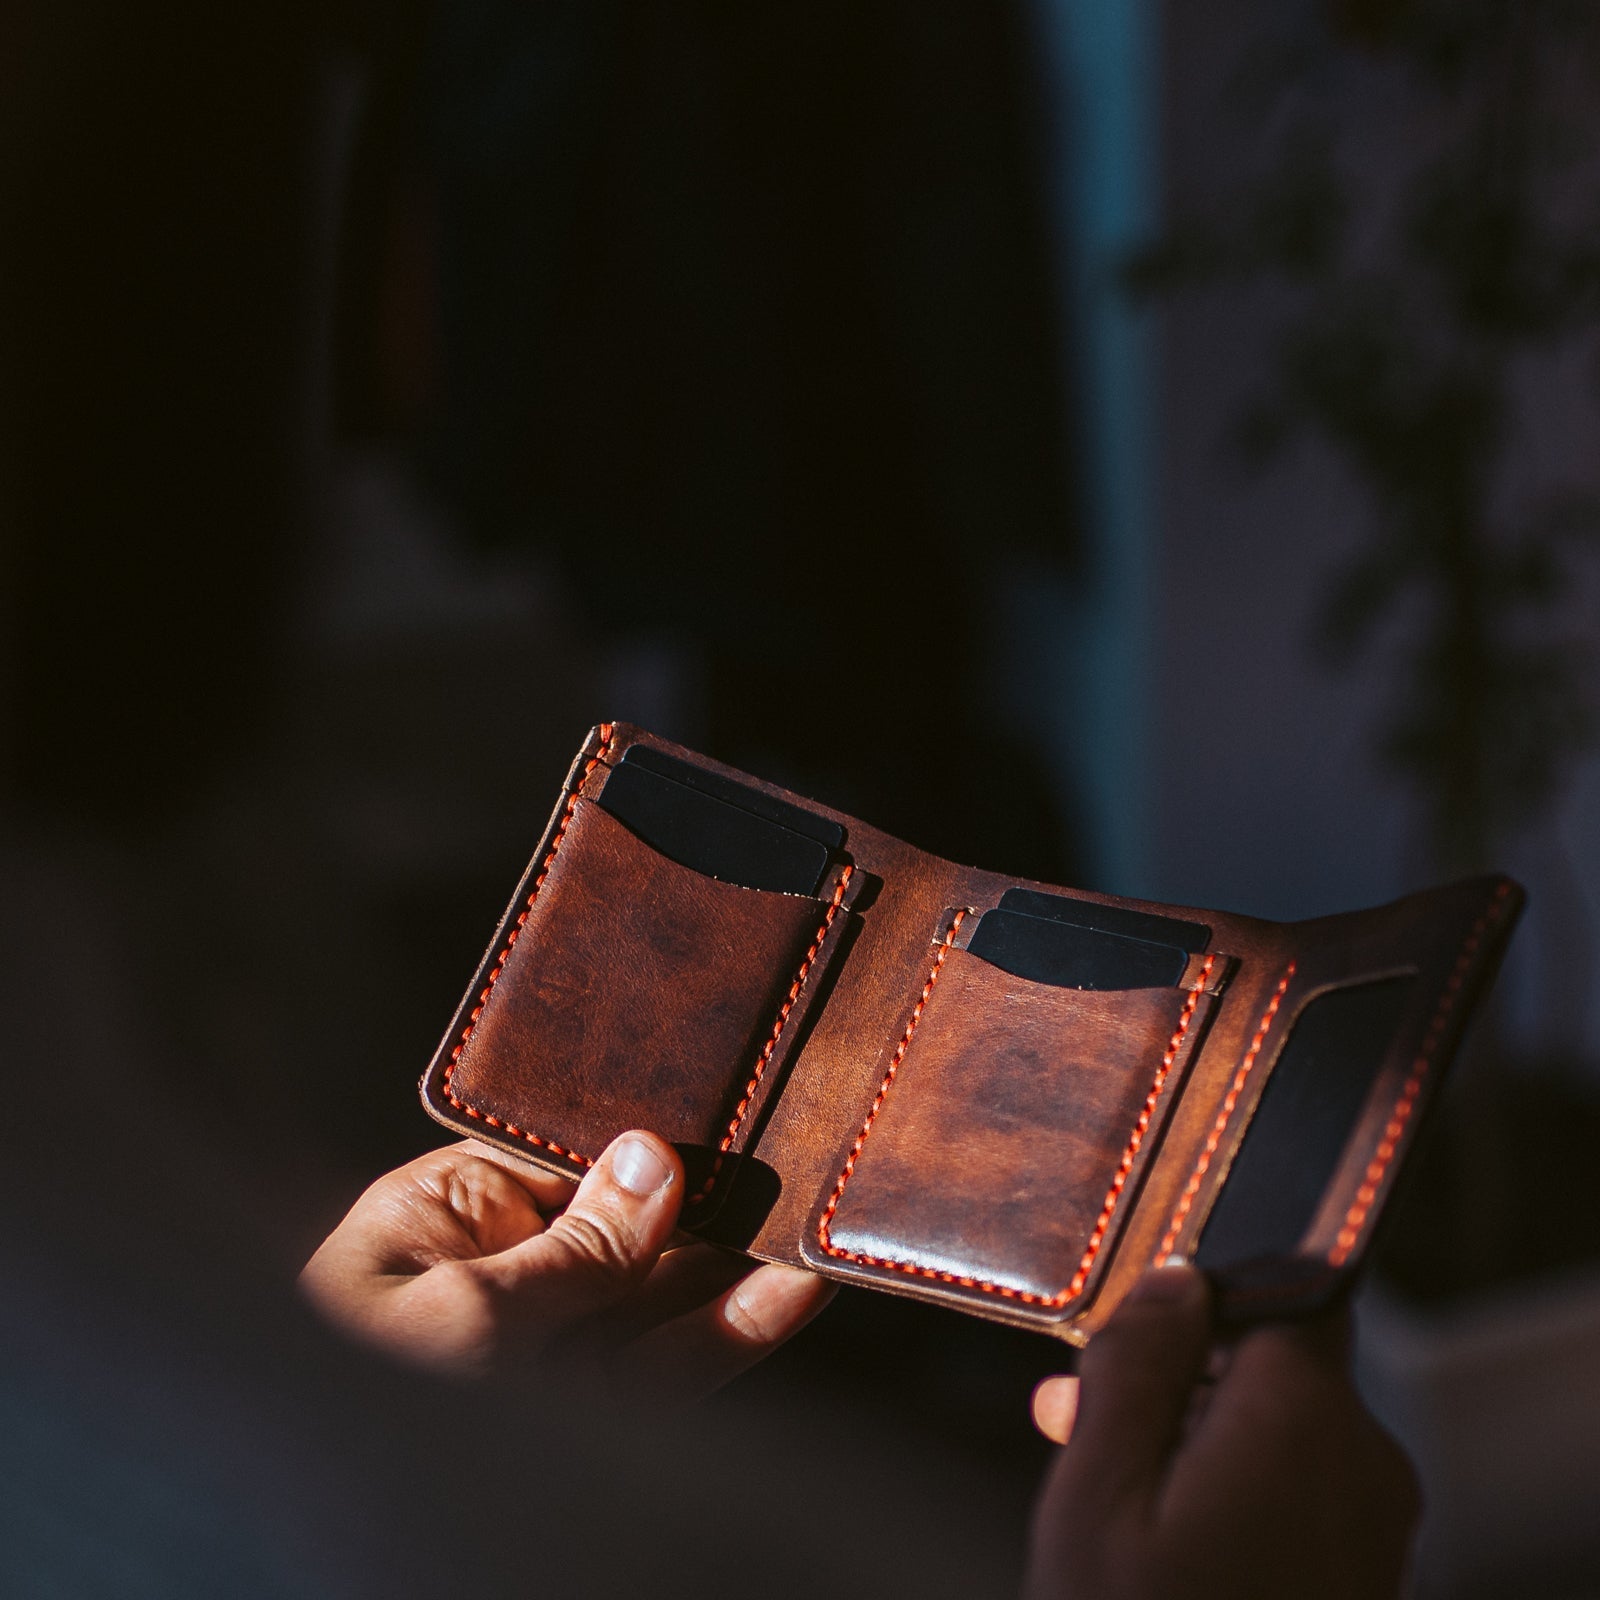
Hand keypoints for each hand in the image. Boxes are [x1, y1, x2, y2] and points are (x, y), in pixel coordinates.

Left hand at [299, 1131, 833, 1401]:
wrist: (321, 1538)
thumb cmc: (354, 1392)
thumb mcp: (463, 1310)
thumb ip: (575, 1246)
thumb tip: (655, 1161)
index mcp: (453, 1214)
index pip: (574, 1158)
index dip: (651, 1140)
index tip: (729, 1111)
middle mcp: (513, 1273)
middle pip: (633, 1223)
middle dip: (713, 1197)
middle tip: (799, 1162)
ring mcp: (556, 1347)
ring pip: (666, 1295)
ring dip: (741, 1263)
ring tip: (814, 1221)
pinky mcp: (591, 1414)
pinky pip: (674, 1362)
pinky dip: (733, 1330)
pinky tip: (788, 1292)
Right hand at [1025, 1264, 1419, 1599]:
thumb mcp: (1099, 1491)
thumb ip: (1135, 1365)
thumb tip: (1172, 1280)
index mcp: (1305, 1418)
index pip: (1282, 1288)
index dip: (1203, 1290)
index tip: (1132, 1325)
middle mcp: (1365, 1462)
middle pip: (1272, 1362)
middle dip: (1177, 1372)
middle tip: (1076, 1411)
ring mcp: (1376, 1529)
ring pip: (1280, 1429)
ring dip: (1194, 1432)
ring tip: (1100, 1478)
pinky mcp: (1365, 1578)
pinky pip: (1299, 1492)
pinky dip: (1230, 1487)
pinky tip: (1157, 1531)